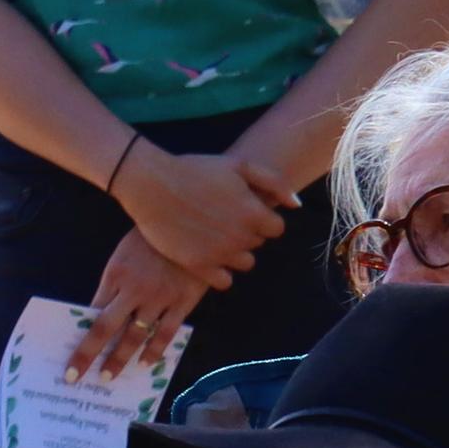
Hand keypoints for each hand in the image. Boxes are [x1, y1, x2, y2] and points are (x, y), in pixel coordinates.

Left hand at [64, 228, 231, 382]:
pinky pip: (166, 333)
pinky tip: (145, 364)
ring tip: (107, 377)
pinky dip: (154, 351)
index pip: (92, 311)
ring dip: (119, 359)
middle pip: (104, 329)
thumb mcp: (125, 254)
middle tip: (73, 376)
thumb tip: (98, 311)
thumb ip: (115, 282)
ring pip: (135, 336)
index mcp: (115, 275)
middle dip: (86, 355)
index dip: (80, 334)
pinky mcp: (183, 302)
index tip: (68, 351)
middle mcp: (134, 290)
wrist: (193, 224)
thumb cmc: (153, 238)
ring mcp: (159, 298)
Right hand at [110, 144, 287, 283]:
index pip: (276, 229)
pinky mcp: (198, 266)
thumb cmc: (195, 170)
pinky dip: (219, 272)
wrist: (151, 184)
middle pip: (258, 244)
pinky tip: (207, 254)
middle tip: (222, 217)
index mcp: (254, 213)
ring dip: (234, 252)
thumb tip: (296, 206)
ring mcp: (220, 254)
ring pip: (244, 263)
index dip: (261, 218)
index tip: (242, 208)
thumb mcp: (239, 165)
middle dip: (246, 232)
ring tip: (214, 235)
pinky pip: (224, 281)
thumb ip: (275, 183)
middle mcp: (241, 237)